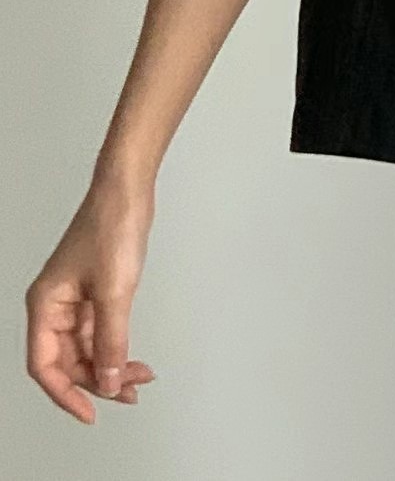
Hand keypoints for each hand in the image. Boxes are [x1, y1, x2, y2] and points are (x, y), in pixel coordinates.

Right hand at [25, 176, 157, 422]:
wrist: (128, 190)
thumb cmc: (111, 226)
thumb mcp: (115, 291)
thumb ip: (111, 342)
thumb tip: (108, 381)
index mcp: (45, 304)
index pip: (45, 365)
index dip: (65, 394)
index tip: (90, 413)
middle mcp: (55, 305)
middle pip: (68, 361)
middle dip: (98, 381)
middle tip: (129, 394)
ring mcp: (75, 299)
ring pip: (87, 349)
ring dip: (111, 366)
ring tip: (140, 378)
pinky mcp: (95, 292)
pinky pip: (100, 332)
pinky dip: (117, 347)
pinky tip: (134, 359)